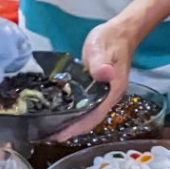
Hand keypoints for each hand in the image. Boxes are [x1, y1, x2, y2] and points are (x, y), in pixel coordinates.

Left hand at [54, 18, 140, 139]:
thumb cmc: (110, 40)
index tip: (59, 135)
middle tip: (48, 136)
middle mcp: (110, 97)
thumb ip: (101, 62)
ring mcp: (104, 94)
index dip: (77, 127)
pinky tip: (60, 113)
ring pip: (88, 114)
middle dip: (72, 130)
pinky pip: (86, 106)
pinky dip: (74, 113)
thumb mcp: (102, 48)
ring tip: (51, 129)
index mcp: (113, 90)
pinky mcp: (98, 89)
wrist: (120, 32)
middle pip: (91, 120)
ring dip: (72, 123)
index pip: (94, 115)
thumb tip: (103, 74)